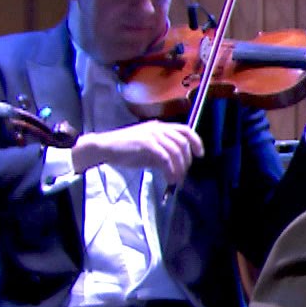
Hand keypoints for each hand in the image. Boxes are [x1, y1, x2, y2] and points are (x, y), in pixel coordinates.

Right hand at [74, 121, 204, 183]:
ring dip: (179, 168)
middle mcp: (158, 128)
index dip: (196, 141)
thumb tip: (176, 166)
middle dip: (186, 160)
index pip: (184, 130)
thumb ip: (162, 154)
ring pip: (176, 151)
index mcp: (159, 127)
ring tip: (176, 179)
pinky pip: (165, 158)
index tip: (200, 154)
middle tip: (183, 174)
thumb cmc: (125, 150)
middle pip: (183, 142)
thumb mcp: (147, 150)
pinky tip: (169, 178)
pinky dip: (170, 170)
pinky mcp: (146, 144)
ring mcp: (152, 135)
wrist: (105, 147)